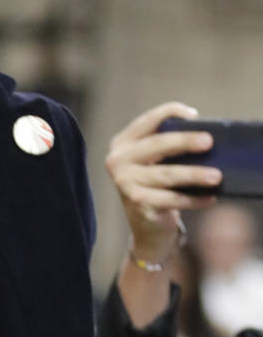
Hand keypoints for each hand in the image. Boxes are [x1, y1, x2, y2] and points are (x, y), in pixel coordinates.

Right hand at [106, 101, 220, 261]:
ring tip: (216, 176)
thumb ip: (168, 144)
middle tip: (209, 141)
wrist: (145, 223)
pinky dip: (193, 200)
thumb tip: (204, 135)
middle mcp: (118, 162)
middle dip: (184, 142)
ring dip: (194, 174)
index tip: (193, 115)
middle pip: (156, 146)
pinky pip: (171, 199)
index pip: (147, 121)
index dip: (169, 112)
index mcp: (122, 143)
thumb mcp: (154, 160)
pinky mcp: (138, 205)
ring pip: (165, 175)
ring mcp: (126, 184)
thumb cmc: (156, 183)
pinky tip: (210, 198)